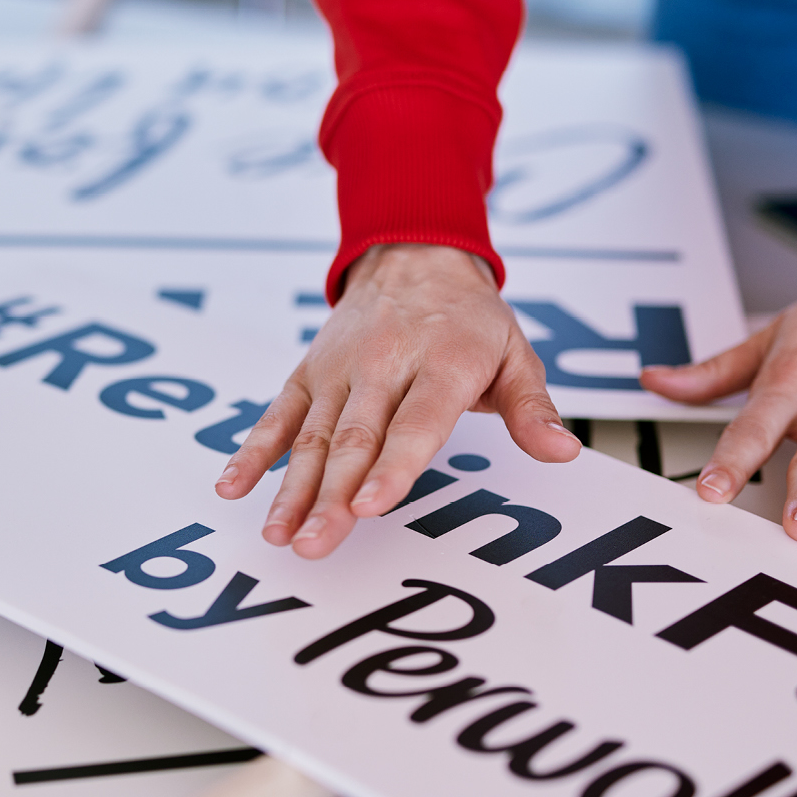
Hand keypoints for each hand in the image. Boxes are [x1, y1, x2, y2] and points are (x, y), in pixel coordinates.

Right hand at [212, 243, 578, 559]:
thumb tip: (564, 451)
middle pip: (356, 438)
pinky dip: (254, 450)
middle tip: (315, 543)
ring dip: (291, 488)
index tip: (372, 506)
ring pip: (314, 435)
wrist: (415, 254)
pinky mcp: (309, 373)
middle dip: (333, 496)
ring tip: (278, 534)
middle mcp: (385, 365)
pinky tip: (232, 486)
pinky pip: (278, 414)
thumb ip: (532, 409)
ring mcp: (341, 371)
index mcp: (442, 363)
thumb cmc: (470, 320)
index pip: (416, 423)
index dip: (393, 466)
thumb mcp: (515, 354)